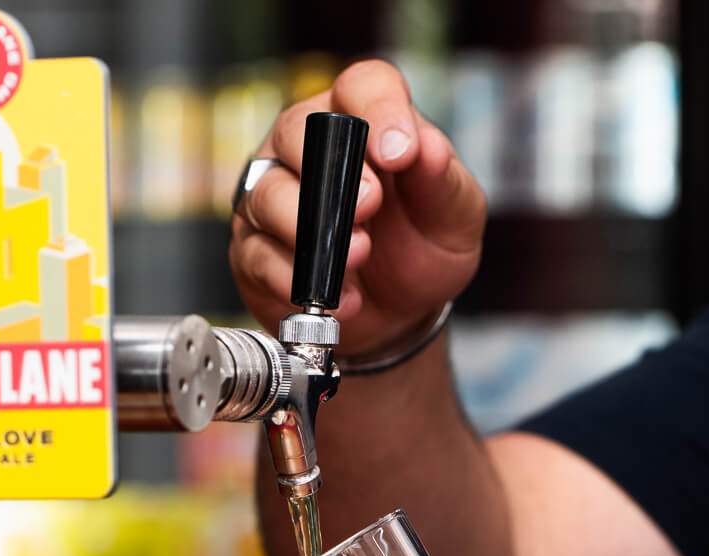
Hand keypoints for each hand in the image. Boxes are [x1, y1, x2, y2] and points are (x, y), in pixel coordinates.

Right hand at [228, 59, 486, 351]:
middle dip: (334, 173)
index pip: (361, 87)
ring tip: (358, 258)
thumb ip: (443, 180)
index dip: (378, 110)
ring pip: (268, 194)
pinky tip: (339, 297)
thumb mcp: (455, 215)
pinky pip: (258, 255)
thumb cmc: (423, 246)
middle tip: (370, 207)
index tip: (400, 153)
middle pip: (296, 129)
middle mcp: (309, 148)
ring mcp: (273, 196)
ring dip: (314, 231)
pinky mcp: (253, 250)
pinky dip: (298, 279)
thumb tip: (426, 147)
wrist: (401, 314)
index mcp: (363, 122)